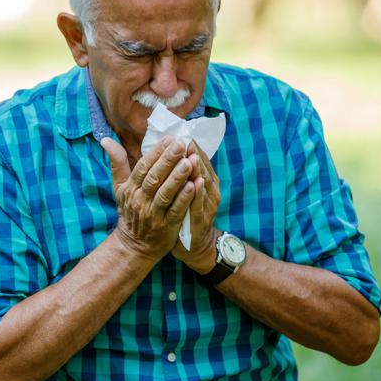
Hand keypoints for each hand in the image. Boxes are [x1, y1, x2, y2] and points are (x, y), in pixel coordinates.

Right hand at [101, 136, 195, 261]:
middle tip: (181, 144)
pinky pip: (176, 210)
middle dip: (168, 160)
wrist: (134, 245)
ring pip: (165, 193)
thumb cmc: (130, 211)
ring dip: (178, 177)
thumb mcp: (120, 187)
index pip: (142, 167)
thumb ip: (117, 163)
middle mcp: (140, 200)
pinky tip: (194, 185)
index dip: (155, 153)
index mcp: (130, 188)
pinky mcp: (166, 227)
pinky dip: (184, 198)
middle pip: (154, 178)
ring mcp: (153, 214)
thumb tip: (106, 139)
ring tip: (189, 161)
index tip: (169, 138)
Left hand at [171, 141, 220, 273]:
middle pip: (202, 170)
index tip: (182, 136)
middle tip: (186, 143)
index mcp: (204, 181)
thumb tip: (170, 148)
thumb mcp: (186, 190)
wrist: (195, 245)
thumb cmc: (186, 212)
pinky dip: (197, 195)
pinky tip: (195, 185)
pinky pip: (199, 206)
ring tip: (191, 159)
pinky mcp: (201, 221)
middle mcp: (209, 191)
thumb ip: (181, 170)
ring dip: (198, 172)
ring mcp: (207, 206)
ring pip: (203, 186)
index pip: (199, 160)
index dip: (192, 149)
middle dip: (194, 156)